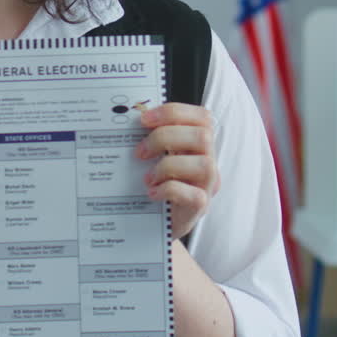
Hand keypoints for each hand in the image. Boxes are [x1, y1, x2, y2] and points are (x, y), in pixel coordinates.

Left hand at [136, 102, 219, 239]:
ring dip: (168, 166)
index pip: (202, 117)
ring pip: (204, 164)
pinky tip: (152, 193)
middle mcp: (208, 161)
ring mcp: (208, 185)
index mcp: (198, 144)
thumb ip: (153, 140)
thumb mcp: (156, 158)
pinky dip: (168, 189)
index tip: (144, 119)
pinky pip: (193, 195)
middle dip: (166, 137)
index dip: (174, 112)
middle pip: (203, 136)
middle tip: (140, 152)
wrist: (155, 224)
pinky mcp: (200, 206)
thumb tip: (128, 123)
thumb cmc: (155, 184)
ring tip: (147, 177)